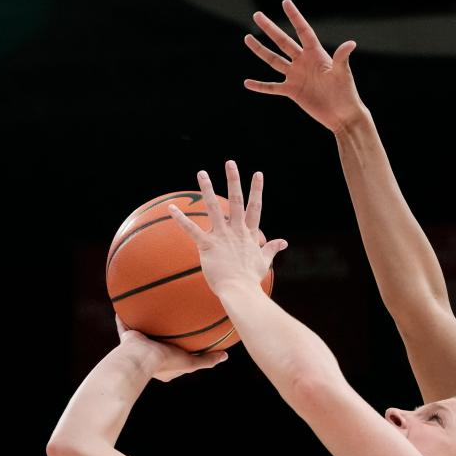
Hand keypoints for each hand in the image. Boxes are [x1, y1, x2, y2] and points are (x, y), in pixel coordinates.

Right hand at [115, 315, 227, 382]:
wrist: (139, 359)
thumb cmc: (166, 362)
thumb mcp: (190, 363)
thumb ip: (207, 360)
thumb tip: (225, 356)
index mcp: (163, 367)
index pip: (175, 359)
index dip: (182, 351)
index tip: (188, 342)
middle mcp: (149, 358)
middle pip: (159, 345)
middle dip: (164, 336)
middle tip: (172, 324)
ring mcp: (137, 348)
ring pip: (144, 334)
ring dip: (148, 325)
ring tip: (154, 311)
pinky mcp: (128, 339)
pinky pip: (126, 325)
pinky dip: (127, 317)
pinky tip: (130, 303)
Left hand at [167, 161, 286, 297]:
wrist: (241, 292)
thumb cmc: (250, 278)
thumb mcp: (264, 261)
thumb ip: (271, 248)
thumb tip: (284, 242)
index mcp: (249, 234)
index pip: (254, 207)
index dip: (256, 190)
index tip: (258, 173)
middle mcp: (236, 231)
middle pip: (236, 201)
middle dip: (233, 180)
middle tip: (230, 163)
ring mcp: (222, 237)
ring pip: (214, 208)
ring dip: (207, 190)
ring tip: (202, 173)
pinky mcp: (208, 246)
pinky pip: (192, 230)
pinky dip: (181, 219)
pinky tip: (171, 207)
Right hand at [244, 0, 363, 133]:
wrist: (342, 115)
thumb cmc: (346, 93)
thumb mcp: (343, 74)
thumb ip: (341, 58)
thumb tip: (351, 43)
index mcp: (316, 54)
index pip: (303, 31)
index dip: (295, 17)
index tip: (285, 2)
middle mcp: (303, 62)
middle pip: (283, 42)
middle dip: (270, 29)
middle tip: (257, 15)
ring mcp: (296, 76)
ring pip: (274, 61)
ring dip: (261, 50)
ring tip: (247, 38)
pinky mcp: (292, 92)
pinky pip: (273, 87)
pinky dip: (260, 86)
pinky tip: (247, 83)